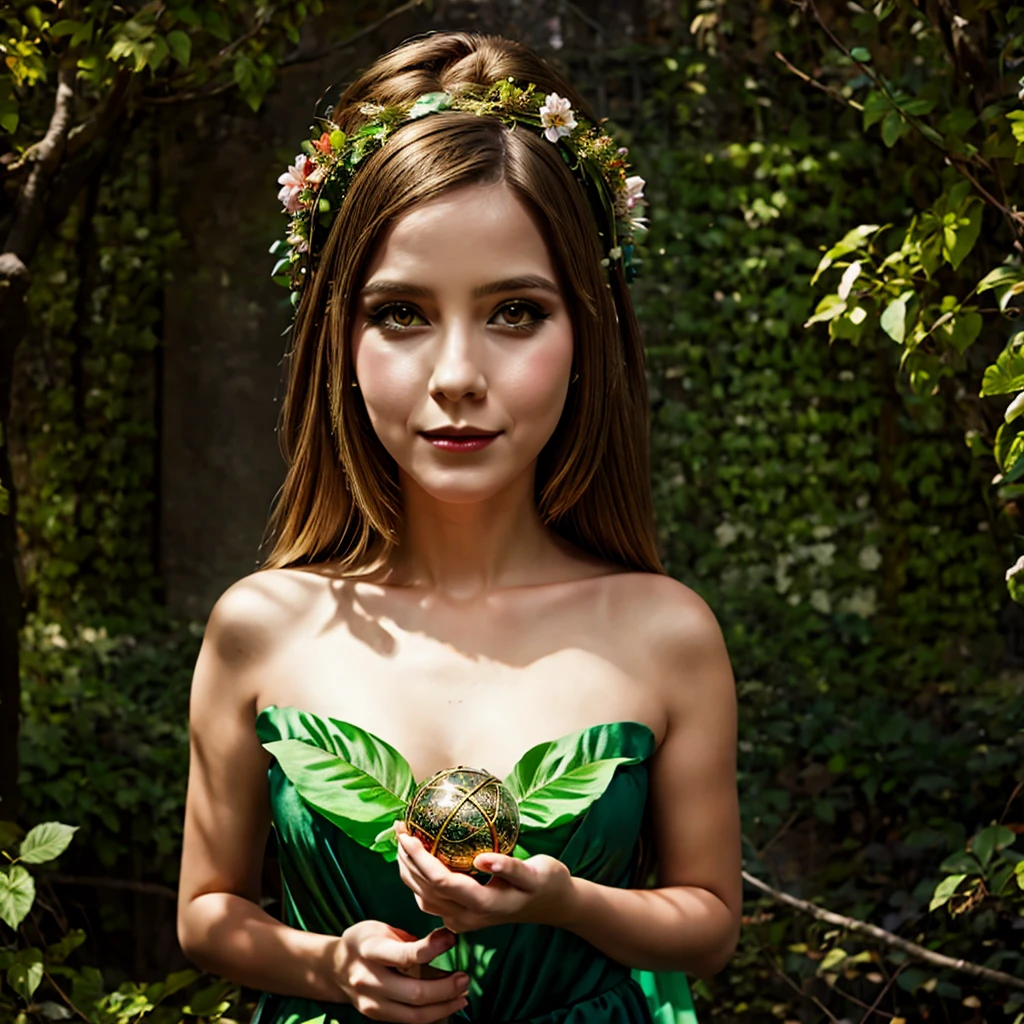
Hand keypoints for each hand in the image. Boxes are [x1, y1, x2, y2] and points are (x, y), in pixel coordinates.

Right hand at [332, 919, 469, 1021]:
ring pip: (414, 1014)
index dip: (433, 948)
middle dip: (445, 989)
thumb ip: (407, 940)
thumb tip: (444, 941)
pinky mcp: (375, 1016)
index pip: (406, 955)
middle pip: (414, 992)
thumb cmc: (364, 942)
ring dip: (443, 1007)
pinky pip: (408, 1021)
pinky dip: (432, 1016)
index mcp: (369, 949)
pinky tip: (447, 1006)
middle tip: (465, 979)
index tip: (451, 939)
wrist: (334, 968)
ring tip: (462, 996)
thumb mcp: (381, 929)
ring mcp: (371, 1002)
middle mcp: (368, 979)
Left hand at [394, 821, 575, 933]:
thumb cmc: (547, 883)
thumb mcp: (537, 872)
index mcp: (483, 905)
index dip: (420, 858)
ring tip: (401, 838)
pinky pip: (430, 900)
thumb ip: (510, 867)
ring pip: (422, 898)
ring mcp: (462, 921)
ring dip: (407, 869)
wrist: (554, 906)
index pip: (440, 881)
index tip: (407, 834)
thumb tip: (482, 858)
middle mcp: (467, 918)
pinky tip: (416, 857)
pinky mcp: (460, 918)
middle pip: (424, 890)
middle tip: (398, 827)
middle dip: (406, 859)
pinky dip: (417, 879)